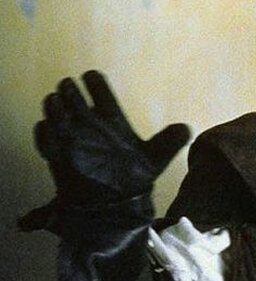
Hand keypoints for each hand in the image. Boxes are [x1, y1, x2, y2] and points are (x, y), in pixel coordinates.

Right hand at [18, 70, 189, 280]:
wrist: (118, 205)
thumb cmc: (134, 176)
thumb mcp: (156, 158)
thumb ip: (169, 142)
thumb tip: (187, 129)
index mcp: (112, 122)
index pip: (104, 98)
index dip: (96, 86)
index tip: (90, 75)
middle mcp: (91, 129)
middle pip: (77, 106)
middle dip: (71, 94)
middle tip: (67, 84)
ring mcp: (74, 144)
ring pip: (60, 122)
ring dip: (56, 111)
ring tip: (54, 99)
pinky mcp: (62, 162)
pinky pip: (49, 146)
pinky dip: (45, 137)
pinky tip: (44, 126)